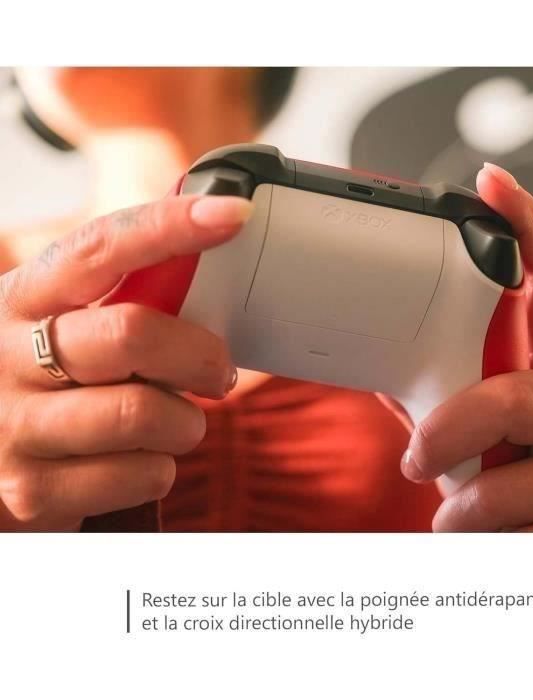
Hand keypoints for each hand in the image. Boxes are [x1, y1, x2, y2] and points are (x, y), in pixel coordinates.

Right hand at [0, 194, 251, 530]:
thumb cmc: (51, 381)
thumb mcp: (67, 325)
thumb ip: (125, 299)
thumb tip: (212, 257)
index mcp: (25, 298)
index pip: (100, 248)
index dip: (169, 226)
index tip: (234, 212)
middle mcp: (7, 355)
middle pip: (133, 335)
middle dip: (200, 355)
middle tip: (219, 369)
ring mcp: (15, 425)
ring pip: (145, 414)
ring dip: (186, 421)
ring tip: (176, 421)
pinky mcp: (33, 488)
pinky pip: (143, 475)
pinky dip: (162, 468)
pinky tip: (141, 460)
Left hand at [400, 163, 532, 531]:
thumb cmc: (513, 478)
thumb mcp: (480, 433)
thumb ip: (439, 392)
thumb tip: (364, 352)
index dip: (524, 231)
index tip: (490, 185)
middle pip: (515, 397)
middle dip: (453, 431)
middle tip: (417, 459)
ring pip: (511, 488)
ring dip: (466, 515)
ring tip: (460, 519)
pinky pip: (532, 541)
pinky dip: (494, 552)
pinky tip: (504, 545)